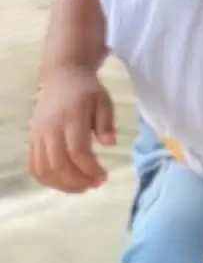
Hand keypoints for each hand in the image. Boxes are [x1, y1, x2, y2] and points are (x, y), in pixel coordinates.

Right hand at [27, 65, 115, 193]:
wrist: (62, 76)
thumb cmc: (87, 90)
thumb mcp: (104, 101)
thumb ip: (106, 123)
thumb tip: (110, 144)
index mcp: (71, 118)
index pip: (78, 152)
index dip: (91, 169)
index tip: (104, 176)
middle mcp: (50, 128)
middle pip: (59, 164)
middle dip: (78, 181)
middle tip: (95, 184)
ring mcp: (38, 134)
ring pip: (44, 168)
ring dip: (63, 184)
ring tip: (81, 187)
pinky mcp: (32, 138)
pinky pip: (33, 165)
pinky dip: (46, 179)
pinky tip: (63, 182)